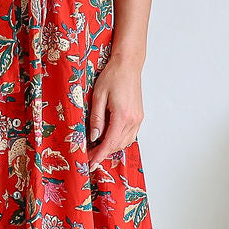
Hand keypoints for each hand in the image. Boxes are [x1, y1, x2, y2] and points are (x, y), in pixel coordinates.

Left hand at [88, 55, 142, 170]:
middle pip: (117, 145)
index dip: (99, 155)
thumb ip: (96, 119)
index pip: (109, 143)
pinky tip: (109, 138)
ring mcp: (138, 119)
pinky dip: (119, 140)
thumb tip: (94, 137)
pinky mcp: (139, 116)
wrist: (128, 65)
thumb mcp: (98, 96)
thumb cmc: (112, 76)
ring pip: (125, 142)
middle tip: (89, 155)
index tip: (90, 164)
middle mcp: (133, 120)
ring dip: (111, 147)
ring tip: (97, 148)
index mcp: (122, 116)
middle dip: (103, 153)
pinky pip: (129, 135)